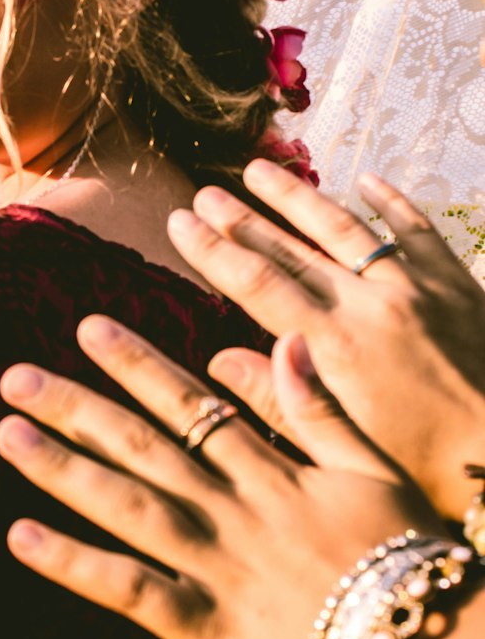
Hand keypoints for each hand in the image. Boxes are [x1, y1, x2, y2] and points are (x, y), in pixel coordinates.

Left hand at [0, 315, 438, 638]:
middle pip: (142, 445)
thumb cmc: (408, 554)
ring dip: (60, 468)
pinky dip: (73, 563)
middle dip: (76, 406)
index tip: (88, 328)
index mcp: (270, 470)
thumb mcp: (373, 467)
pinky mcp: (206, 628)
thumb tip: (283, 338)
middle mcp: (232, 507)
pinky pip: (129, 588)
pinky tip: (19, 537)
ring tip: (4, 434)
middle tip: (13, 375)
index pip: (191, 403)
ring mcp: (216, 565)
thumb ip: (319, 407)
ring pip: (126, 504)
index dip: (136, 364)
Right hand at [165, 160, 484, 519]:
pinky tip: (367, 180)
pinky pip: (417, 232)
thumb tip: (217, 362)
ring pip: (346, 229)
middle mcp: (370, 305)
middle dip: (242, 218)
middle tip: (204, 192)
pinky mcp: (457, 285)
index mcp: (335, 347)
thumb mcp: (345, 447)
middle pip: (292, 250)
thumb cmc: (429, 469)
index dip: (213, 251)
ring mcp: (416, 288)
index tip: (180, 222)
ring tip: (259, 169)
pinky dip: (390, 203)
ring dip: (299, 198)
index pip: (257, 285)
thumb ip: (281, 400)